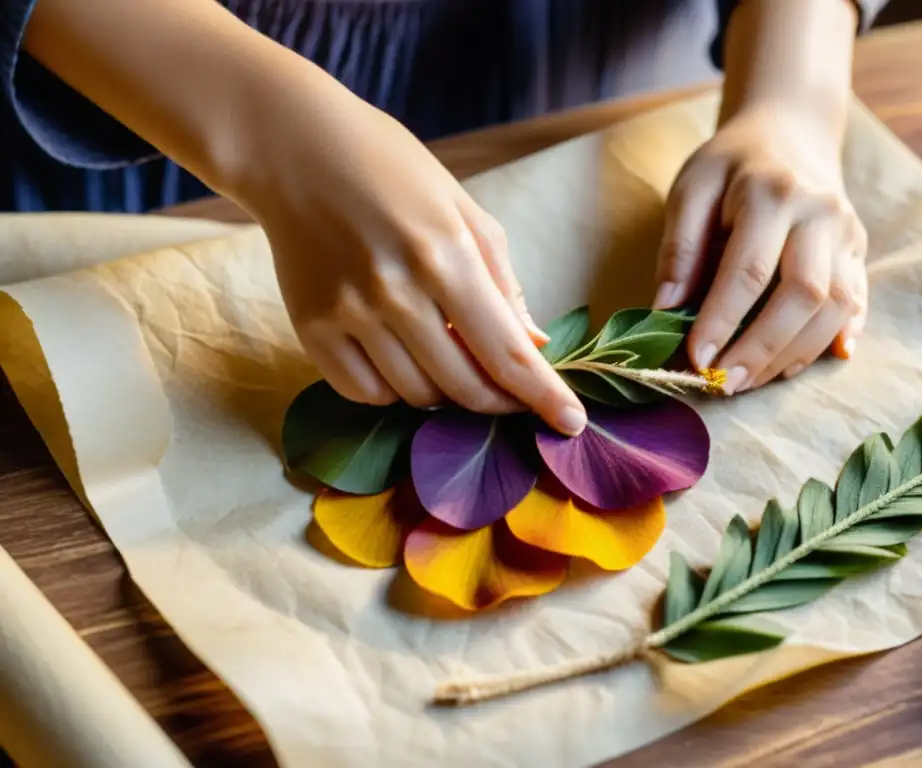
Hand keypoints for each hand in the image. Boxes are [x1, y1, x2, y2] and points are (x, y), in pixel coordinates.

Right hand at [239, 80, 586, 434]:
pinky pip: (365, 392)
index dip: (543, 396)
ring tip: (447, 357)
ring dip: (444, 393)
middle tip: (508, 393)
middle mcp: (396, 290)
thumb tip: (534, 345)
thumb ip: (502, 281)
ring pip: (415, 395)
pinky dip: (393, 391)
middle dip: (498, 401)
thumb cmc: (392, 169)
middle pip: (463, 387)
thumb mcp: (462, 209)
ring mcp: (348, 312)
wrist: (293, 146)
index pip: (506, 352)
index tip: (571, 423)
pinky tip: (400, 359)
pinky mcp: (311, 327)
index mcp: (445, 255)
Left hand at [654, 103, 867, 393]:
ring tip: (750, 381)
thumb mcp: (691, 189)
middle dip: (762, 347)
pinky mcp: (859, 252)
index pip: (749, 270)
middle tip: (724, 383)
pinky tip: (794, 367)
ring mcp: (847, 234)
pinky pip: (854, 305)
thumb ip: (679, 247)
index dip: (722, 320)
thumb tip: (667, 309)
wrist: (792, 131)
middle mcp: (821, 214)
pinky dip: (828, 342)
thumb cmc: (731, 165)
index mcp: (773, 193)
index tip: (696, 359)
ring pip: (835, 307)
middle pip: (804, 294)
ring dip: (792, 354)